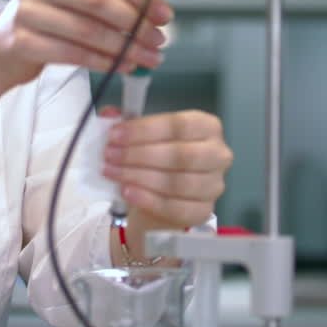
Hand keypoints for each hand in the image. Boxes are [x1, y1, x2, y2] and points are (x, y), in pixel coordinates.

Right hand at [0, 0, 171, 83]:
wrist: (4, 46)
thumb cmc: (50, 21)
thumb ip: (109, 0)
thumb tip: (156, 15)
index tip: (165, 16)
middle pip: (97, 1)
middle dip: (135, 24)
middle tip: (158, 41)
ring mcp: (26, 12)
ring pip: (86, 30)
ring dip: (123, 48)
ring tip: (146, 59)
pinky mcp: (20, 42)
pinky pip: (71, 54)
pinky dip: (101, 62)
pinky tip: (120, 66)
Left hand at [100, 109, 231, 253]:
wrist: (159, 198)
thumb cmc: (155, 158)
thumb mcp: (141, 137)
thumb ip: (126, 123)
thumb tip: (109, 114)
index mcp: (207, 127)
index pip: (179, 125)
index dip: (145, 130)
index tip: (115, 134)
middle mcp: (218, 154)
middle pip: (181, 155)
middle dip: (140, 154)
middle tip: (110, 155)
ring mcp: (214, 185)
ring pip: (177, 182)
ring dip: (139, 176)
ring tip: (112, 172)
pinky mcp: (204, 211)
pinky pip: (175, 208)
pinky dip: (148, 199)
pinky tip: (127, 191)